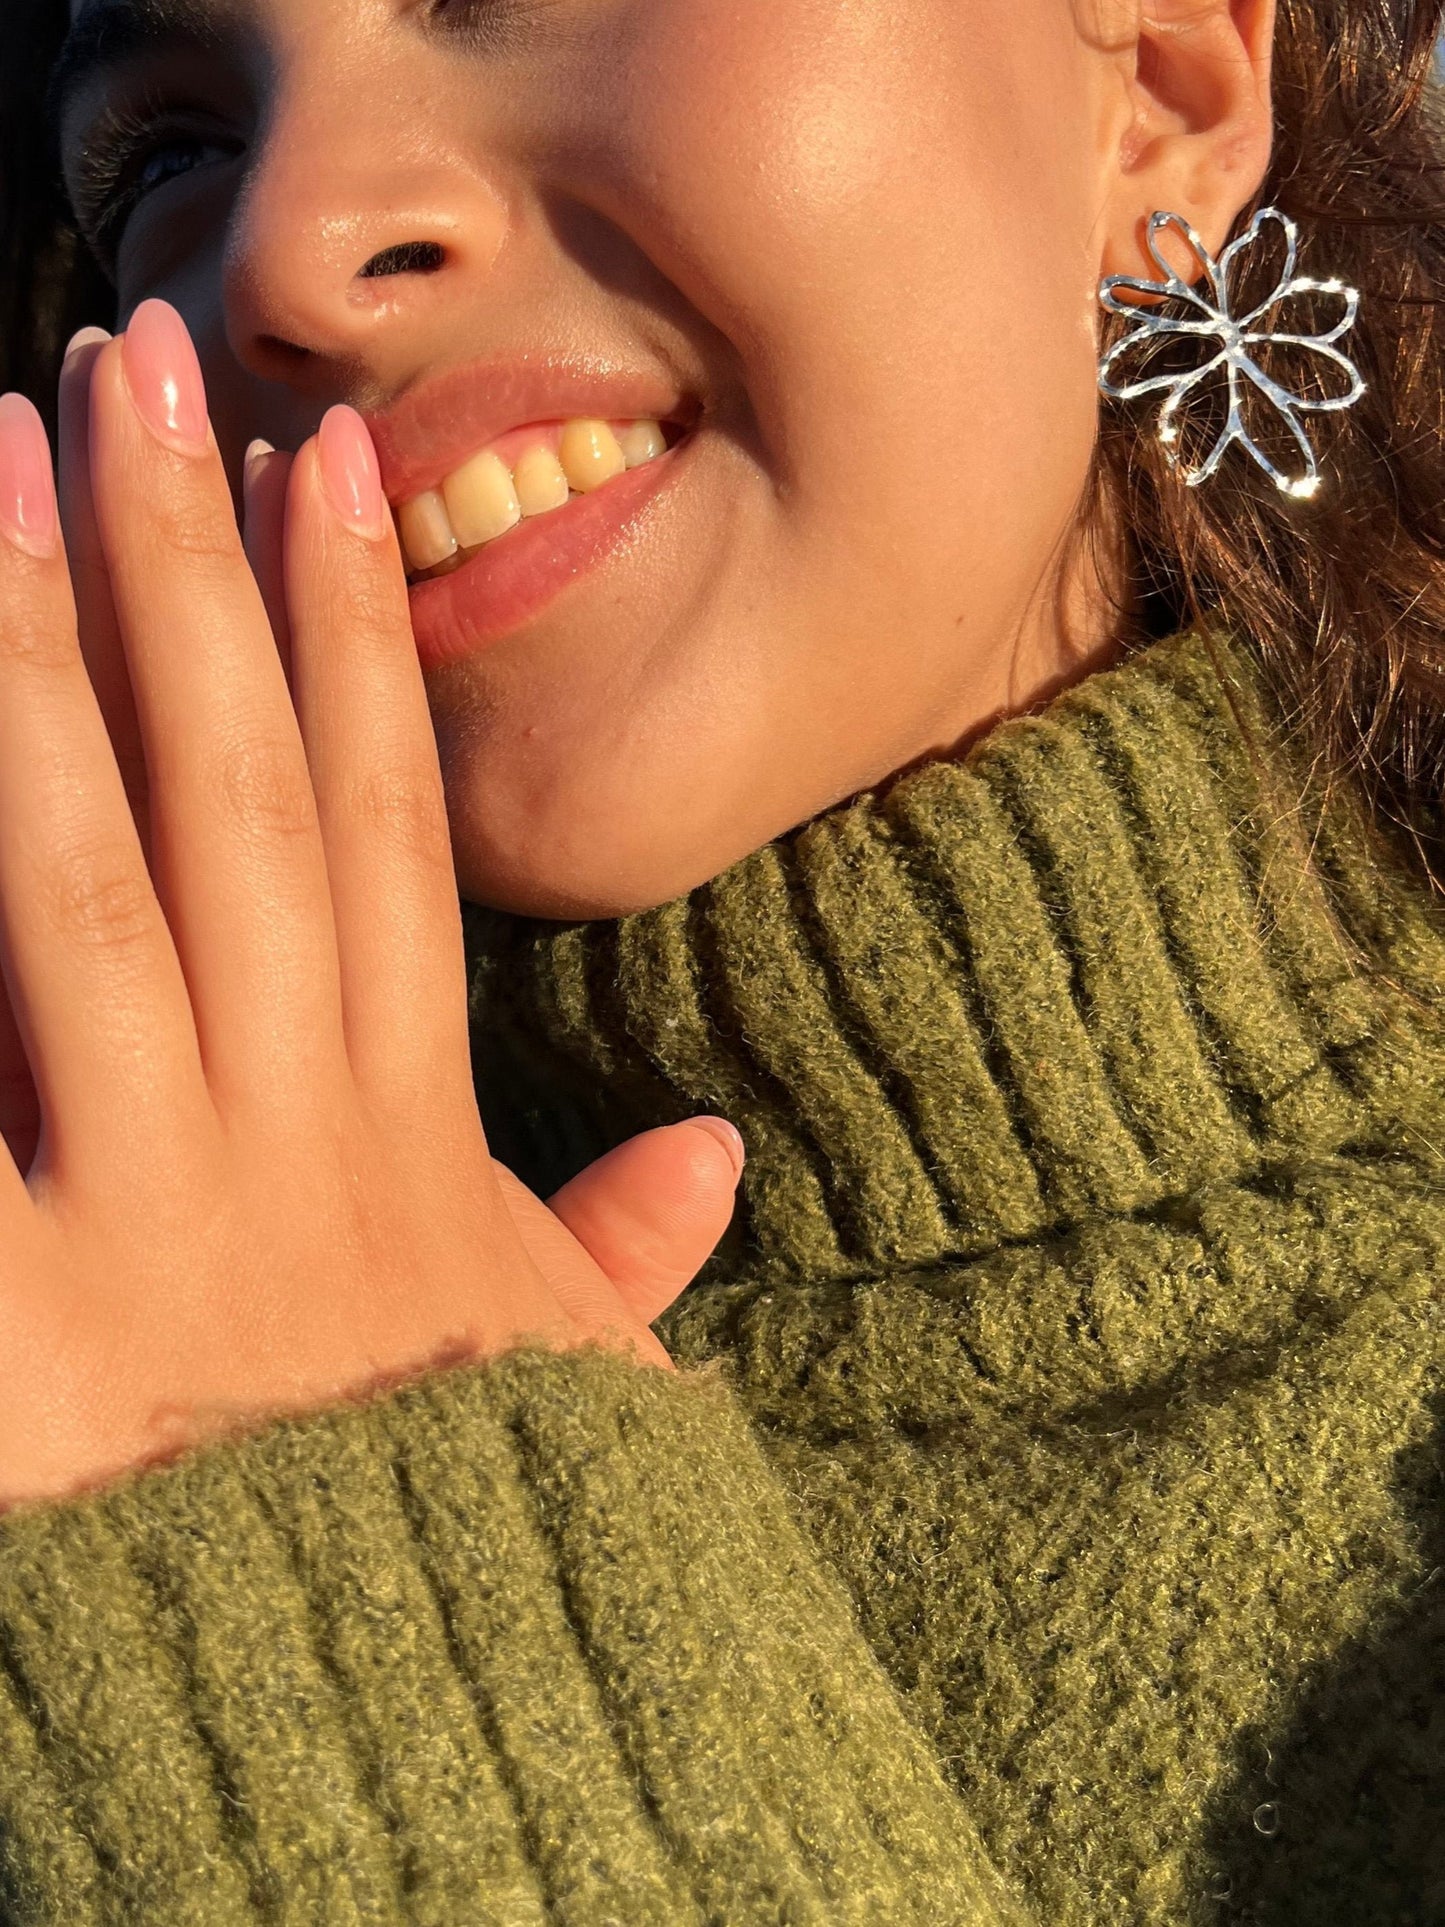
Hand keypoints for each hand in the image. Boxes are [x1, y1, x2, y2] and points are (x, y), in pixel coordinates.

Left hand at [0, 302, 740, 1511]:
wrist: (393, 1743)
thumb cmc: (461, 1539)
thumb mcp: (559, 1384)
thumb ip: (619, 1258)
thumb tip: (713, 1158)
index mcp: (403, 1127)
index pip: (388, 825)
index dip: (358, 639)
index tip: (321, 468)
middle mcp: (287, 1129)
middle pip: (236, 801)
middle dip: (183, 578)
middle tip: (130, 369)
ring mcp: (149, 1215)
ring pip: (85, 888)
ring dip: (38, 670)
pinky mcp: (30, 1319)